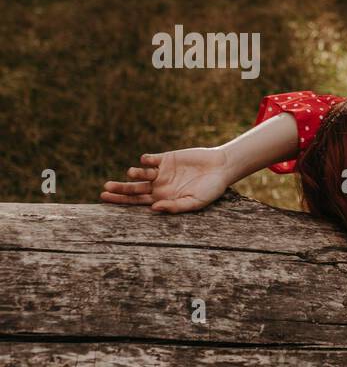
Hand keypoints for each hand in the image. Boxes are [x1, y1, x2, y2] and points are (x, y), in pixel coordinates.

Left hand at [100, 147, 231, 212]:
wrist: (221, 168)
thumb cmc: (211, 189)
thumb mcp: (195, 202)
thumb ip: (175, 206)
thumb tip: (153, 208)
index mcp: (163, 198)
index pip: (137, 202)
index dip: (121, 201)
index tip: (105, 199)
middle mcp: (159, 186)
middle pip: (134, 189)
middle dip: (120, 189)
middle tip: (106, 188)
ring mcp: (162, 171)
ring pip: (140, 174)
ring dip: (134, 174)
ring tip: (132, 173)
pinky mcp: (166, 158)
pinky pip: (151, 159)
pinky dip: (145, 160)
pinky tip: (146, 161)